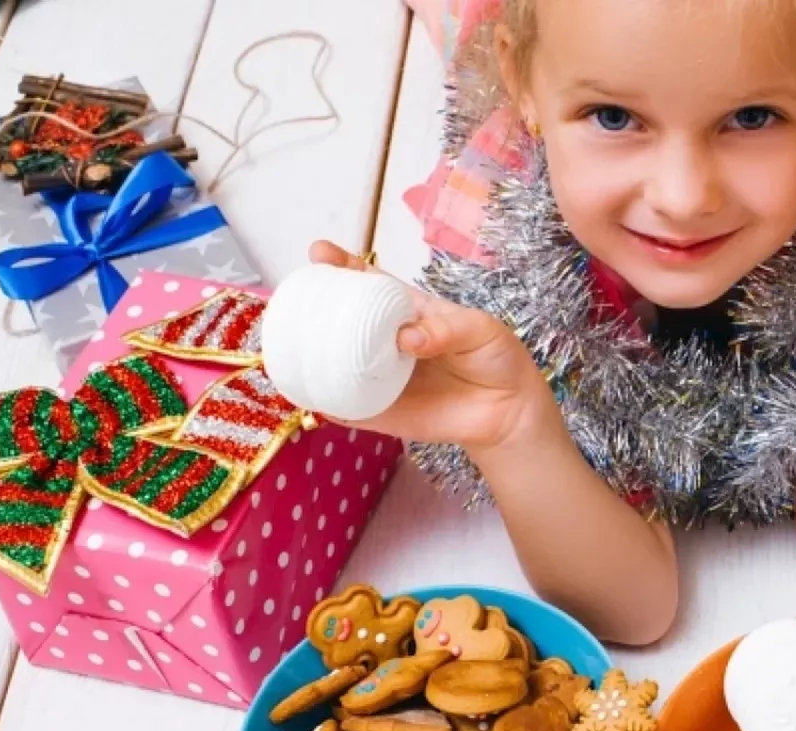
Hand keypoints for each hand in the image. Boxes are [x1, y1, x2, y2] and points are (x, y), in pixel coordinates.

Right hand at [307, 241, 553, 450]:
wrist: (508, 410)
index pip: (368, 283)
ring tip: (286, 345)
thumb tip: (406, 339)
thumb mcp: (479, 330)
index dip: (342, 266)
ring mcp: (379, 376)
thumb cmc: (495, 358)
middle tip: (296, 303)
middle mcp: (385, 341)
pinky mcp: (380, 412)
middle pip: (340, 321)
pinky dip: (323, 401)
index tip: (320, 253)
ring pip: (334, 363)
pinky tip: (305, 392)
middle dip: (312, 308)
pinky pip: (345, 408)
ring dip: (308, 354)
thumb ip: (446, 329)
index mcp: (406, 311)